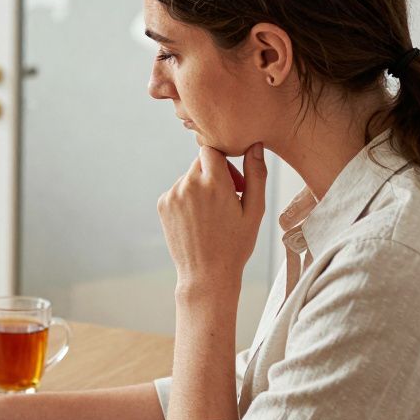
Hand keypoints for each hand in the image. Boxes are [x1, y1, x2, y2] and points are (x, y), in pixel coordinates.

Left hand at [157, 143, 265, 290]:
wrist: (206, 274)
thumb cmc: (235, 245)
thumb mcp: (254, 211)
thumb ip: (256, 174)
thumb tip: (255, 145)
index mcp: (214, 183)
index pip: (213, 149)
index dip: (225, 161)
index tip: (234, 180)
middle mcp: (189, 184)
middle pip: (201, 162)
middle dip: (215, 174)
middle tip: (228, 198)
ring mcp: (173, 194)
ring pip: (189, 177)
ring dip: (201, 187)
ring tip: (213, 214)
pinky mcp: (162, 204)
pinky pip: (178, 190)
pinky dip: (188, 198)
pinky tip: (199, 220)